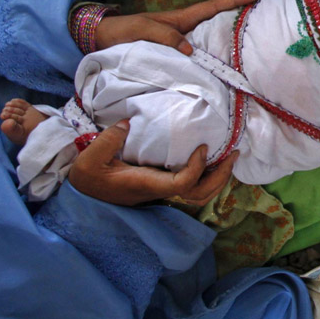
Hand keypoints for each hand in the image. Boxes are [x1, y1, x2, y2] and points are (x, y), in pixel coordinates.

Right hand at [68, 119, 236, 205]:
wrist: (85, 191)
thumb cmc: (89, 176)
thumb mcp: (91, 158)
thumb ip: (109, 140)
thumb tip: (128, 123)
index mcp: (147, 184)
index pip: (183, 183)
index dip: (198, 168)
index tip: (202, 147)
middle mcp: (160, 191)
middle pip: (200, 195)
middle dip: (221, 177)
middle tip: (234, 154)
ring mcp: (163, 190)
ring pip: (200, 195)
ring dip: (218, 178)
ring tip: (230, 157)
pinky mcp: (163, 185)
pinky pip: (193, 185)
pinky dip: (208, 175)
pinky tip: (213, 158)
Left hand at [95, 0, 258, 53]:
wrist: (102, 38)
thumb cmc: (122, 31)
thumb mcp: (142, 30)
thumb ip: (165, 37)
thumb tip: (190, 49)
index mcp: (179, 19)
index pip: (211, 7)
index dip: (232, 1)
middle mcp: (183, 29)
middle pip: (215, 21)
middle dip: (237, 17)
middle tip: (260, 19)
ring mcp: (180, 41)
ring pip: (209, 37)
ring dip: (227, 37)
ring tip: (248, 41)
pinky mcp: (174, 54)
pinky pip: (199, 53)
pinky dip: (212, 54)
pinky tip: (220, 62)